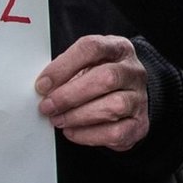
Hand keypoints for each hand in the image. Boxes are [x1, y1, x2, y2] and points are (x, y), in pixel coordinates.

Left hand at [35, 35, 151, 151]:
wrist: (129, 96)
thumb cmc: (100, 78)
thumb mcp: (86, 64)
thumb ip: (67, 71)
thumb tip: (44, 87)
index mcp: (118, 48)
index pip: (92, 48)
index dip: (64, 66)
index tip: (43, 84)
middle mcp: (133, 71)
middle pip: (106, 78)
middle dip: (70, 95)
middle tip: (47, 106)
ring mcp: (139, 98)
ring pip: (114, 106)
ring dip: (78, 116)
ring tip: (58, 119)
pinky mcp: (139, 124)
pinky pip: (116, 132)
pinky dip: (89, 134)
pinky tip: (72, 131)